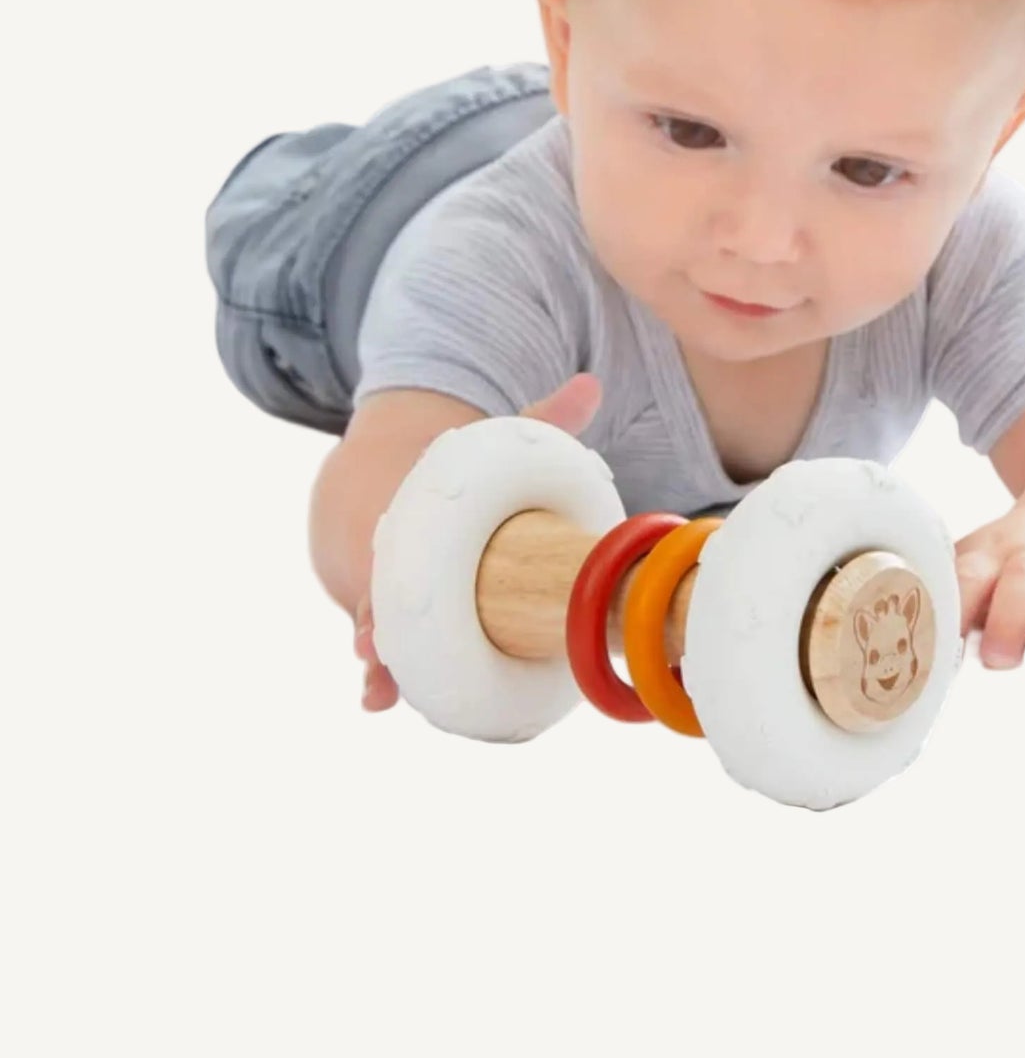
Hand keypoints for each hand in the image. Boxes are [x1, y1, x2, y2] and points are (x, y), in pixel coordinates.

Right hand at [352, 371, 605, 710]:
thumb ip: (541, 421)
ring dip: (380, 665)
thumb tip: (591, 383)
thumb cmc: (464, 480)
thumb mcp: (494, 448)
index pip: (400, 538)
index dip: (391, 561)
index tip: (383, 572)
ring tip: (377, 695)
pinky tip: (373, 704)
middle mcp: (394, 558)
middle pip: (381, 595)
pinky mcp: (400, 623)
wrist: (397, 486)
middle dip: (375, 624)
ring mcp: (391, 596)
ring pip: (382, 631)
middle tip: (370, 649)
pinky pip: (389, 653)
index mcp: (417, 512)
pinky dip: (378, 680)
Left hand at [953, 500, 1024, 672]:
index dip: (956, 606)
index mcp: (994, 555)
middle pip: (1024, 579)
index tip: (940, 644)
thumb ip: (949, 599)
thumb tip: (900, 648)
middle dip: (1011, 618)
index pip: (970, 575)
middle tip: (998, 661)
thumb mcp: (978, 563)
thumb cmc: (1013, 560)